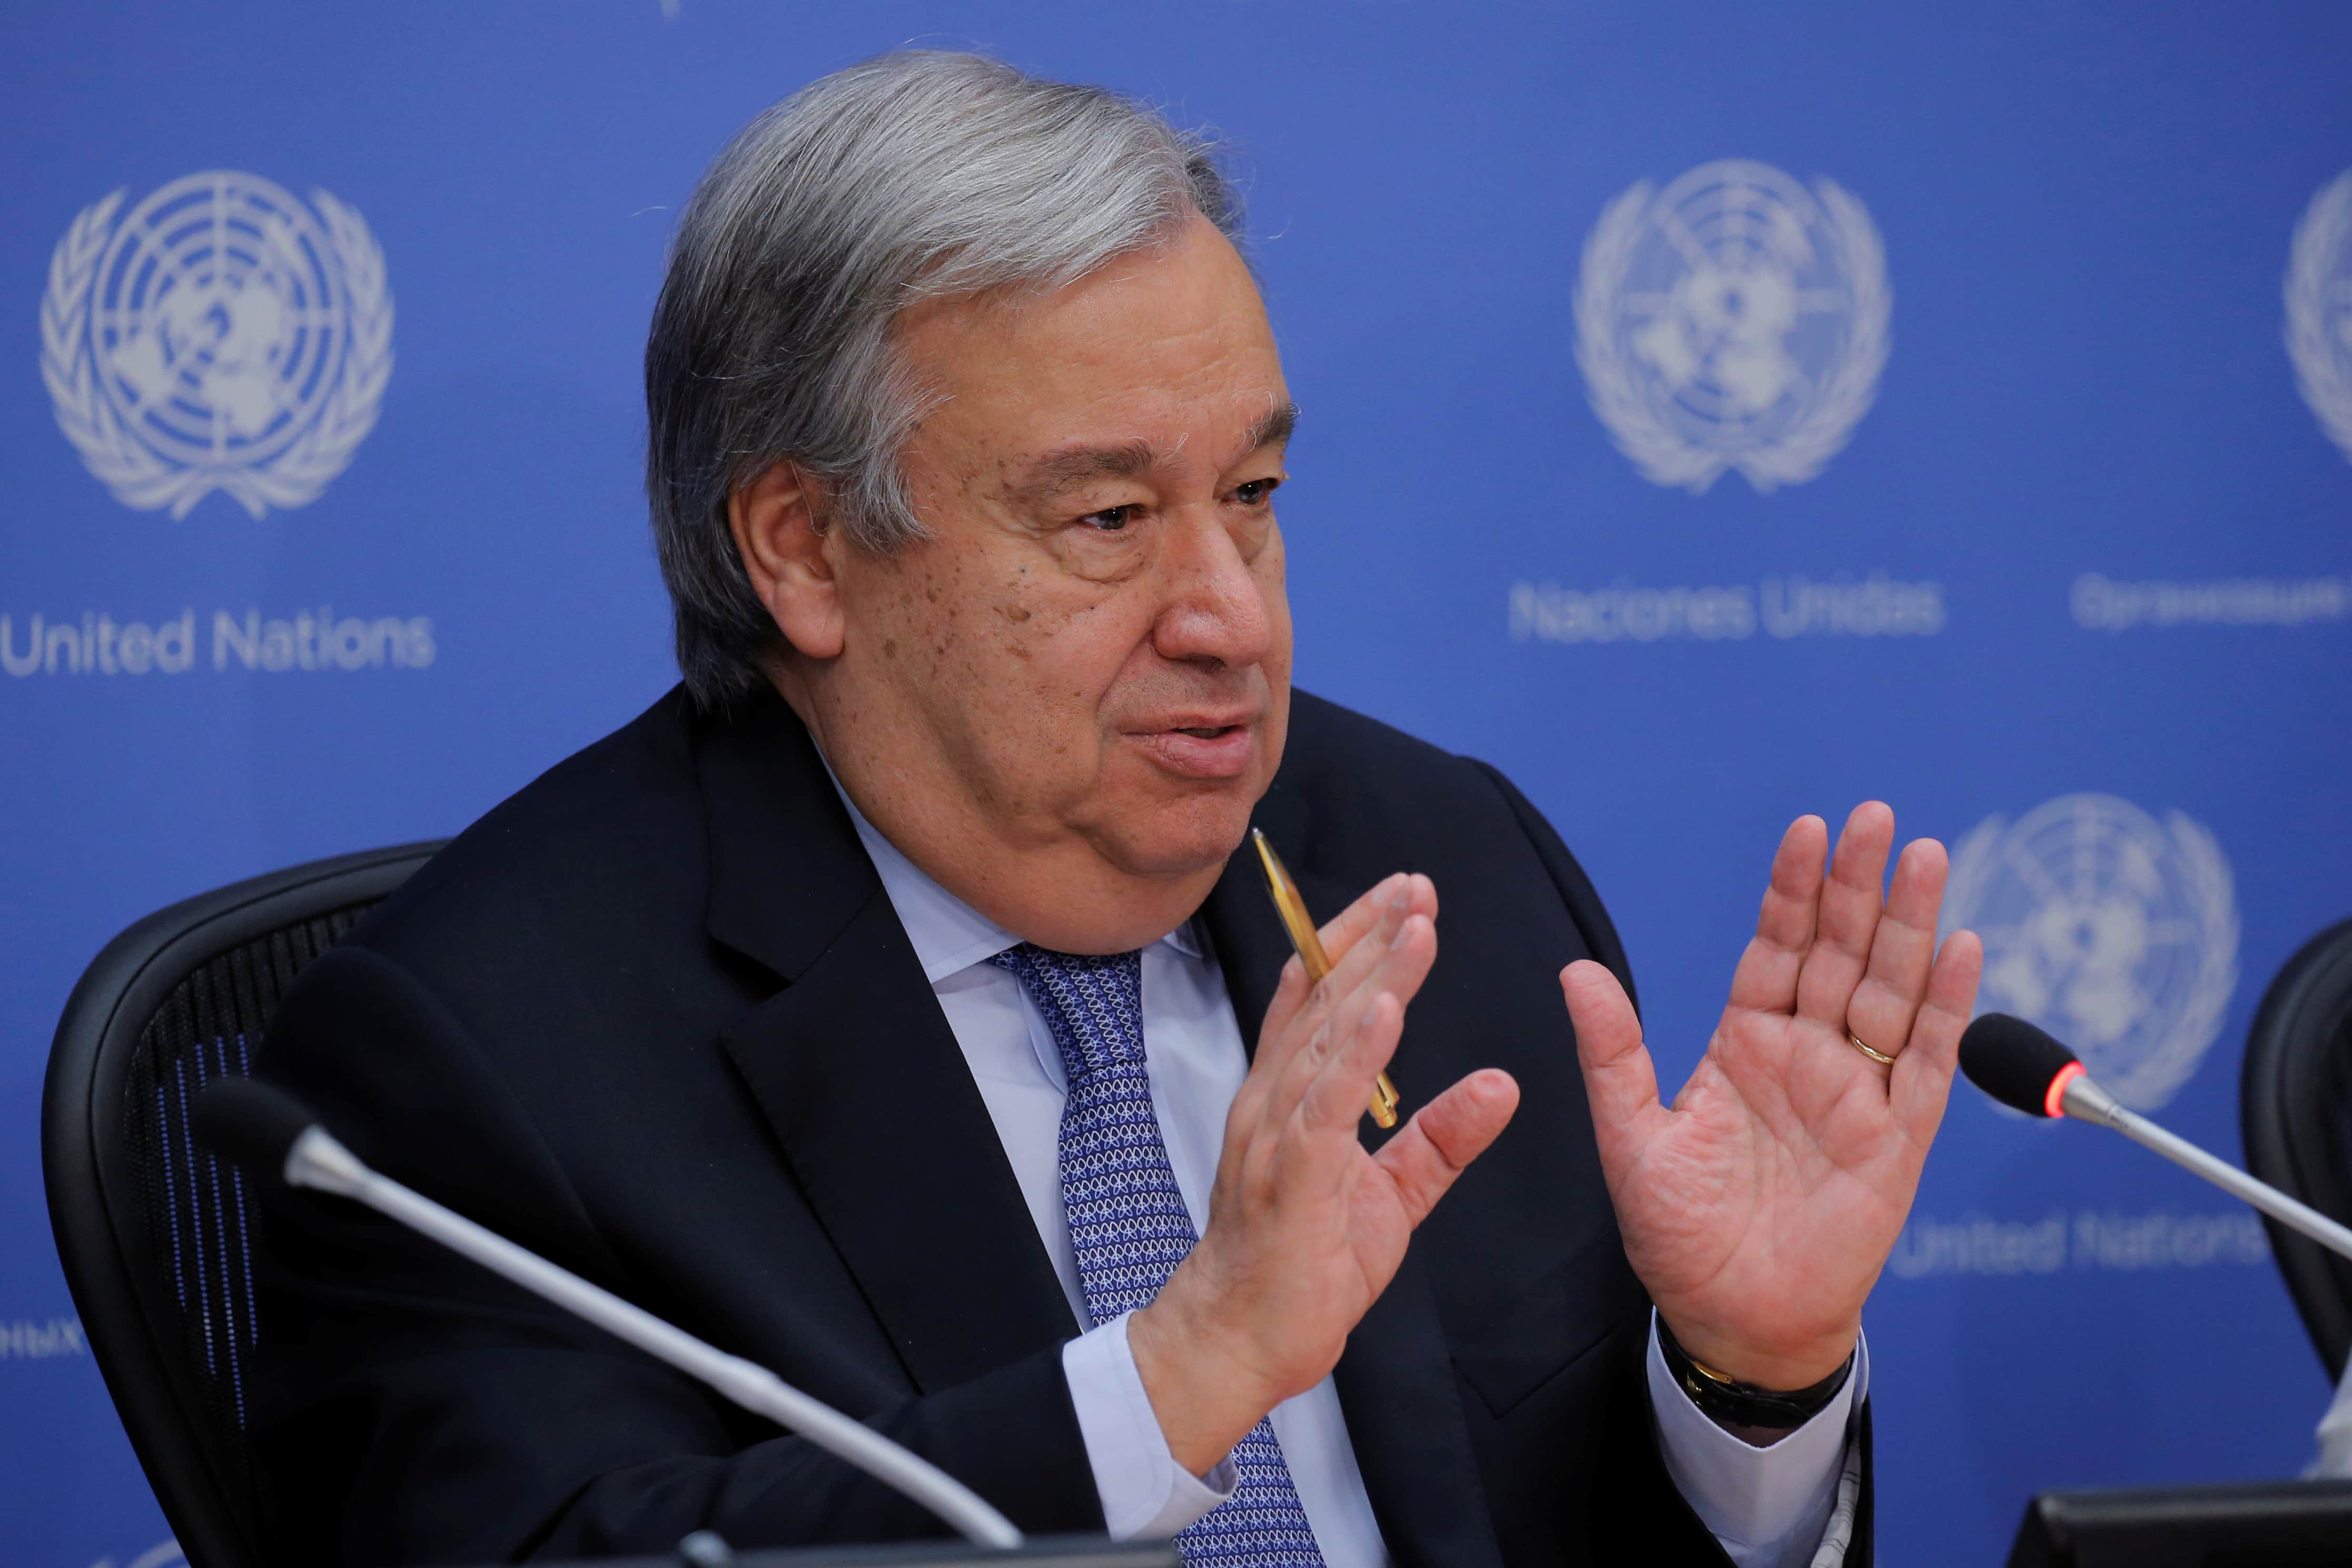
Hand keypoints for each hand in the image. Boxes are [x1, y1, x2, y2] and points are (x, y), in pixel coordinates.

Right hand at [1129, 873, 1520, 1472]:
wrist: (1246, 1340)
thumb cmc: (1306, 1264)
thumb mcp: (1393, 1192)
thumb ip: (1441, 1137)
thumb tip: (1499, 1085)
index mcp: (1292, 1098)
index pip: (1321, 999)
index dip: (1356, 941)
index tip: (1403, 896)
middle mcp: (1275, 1101)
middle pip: (1325, 1000)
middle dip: (1371, 936)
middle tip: (1418, 885)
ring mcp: (1276, 1135)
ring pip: (1328, 1038)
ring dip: (1373, 976)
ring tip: (1416, 925)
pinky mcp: (1290, 1178)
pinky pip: (1324, 1105)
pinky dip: (1356, 1053)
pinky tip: (1385, 1007)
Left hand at [1564, 803, 1982, 1392]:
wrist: (1732, 1318)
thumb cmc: (1678, 1235)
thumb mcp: (1630, 1136)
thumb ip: (1611, 1053)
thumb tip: (1574, 971)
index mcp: (1745, 1043)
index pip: (1776, 948)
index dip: (1793, 890)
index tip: (1808, 829)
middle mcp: (1806, 1055)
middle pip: (1842, 953)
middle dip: (1859, 886)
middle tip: (1877, 817)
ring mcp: (1857, 1092)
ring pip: (1892, 992)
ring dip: (1911, 926)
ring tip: (1926, 856)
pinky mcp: (1898, 1140)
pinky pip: (1927, 1064)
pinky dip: (1946, 1008)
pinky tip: (1961, 948)